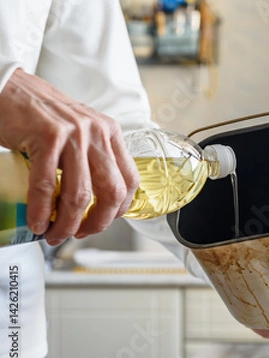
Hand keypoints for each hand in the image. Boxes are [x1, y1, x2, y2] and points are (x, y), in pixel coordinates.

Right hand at [0, 69, 138, 245]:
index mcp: (109, 133)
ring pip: (80, 194)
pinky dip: (42, 210)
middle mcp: (97, 132)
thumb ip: (90, 158)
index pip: (130, 180)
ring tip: (55, 234)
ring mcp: (74, 134)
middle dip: (98, 222)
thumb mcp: (78, 132)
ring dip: (68, 223)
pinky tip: (38, 222)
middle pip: (112, 192)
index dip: (119, 209)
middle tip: (81, 233)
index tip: (103, 221)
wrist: (7, 87)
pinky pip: (47, 185)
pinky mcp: (47, 137)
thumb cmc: (39, 114)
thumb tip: (91, 201)